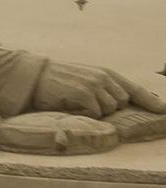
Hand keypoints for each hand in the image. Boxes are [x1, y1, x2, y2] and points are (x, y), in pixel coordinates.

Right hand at [31, 62, 164, 117]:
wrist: (35, 75)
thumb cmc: (58, 80)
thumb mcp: (85, 79)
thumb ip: (104, 88)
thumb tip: (120, 104)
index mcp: (107, 74)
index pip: (135, 89)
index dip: (150, 101)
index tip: (163, 110)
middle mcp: (105, 78)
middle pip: (122, 103)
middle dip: (109, 108)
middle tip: (88, 103)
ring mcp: (95, 85)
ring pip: (109, 109)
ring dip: (96, 112)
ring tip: (78, 103)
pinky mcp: (84, 93)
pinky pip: (95, 113)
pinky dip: (85, 114)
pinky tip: (72, 105)